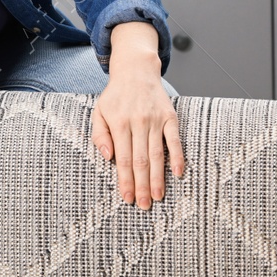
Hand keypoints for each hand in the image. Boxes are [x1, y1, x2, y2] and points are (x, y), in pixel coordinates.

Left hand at [91, 21, 183, 209]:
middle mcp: (137, 122)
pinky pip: (175, 140)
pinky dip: (178, 157)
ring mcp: (155, 120)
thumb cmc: (115, 97)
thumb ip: (99, 134)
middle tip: (144, 205)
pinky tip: (178, 173)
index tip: (128, 197)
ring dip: (158, 177)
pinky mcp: (170, 117)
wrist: (136, 71)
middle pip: (140, 160)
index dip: (125, 180)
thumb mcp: (98, 112)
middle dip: (142, 185)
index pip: (122, 158)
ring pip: (157, 154)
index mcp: (118, 123)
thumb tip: (107, 156)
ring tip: (158, 196)